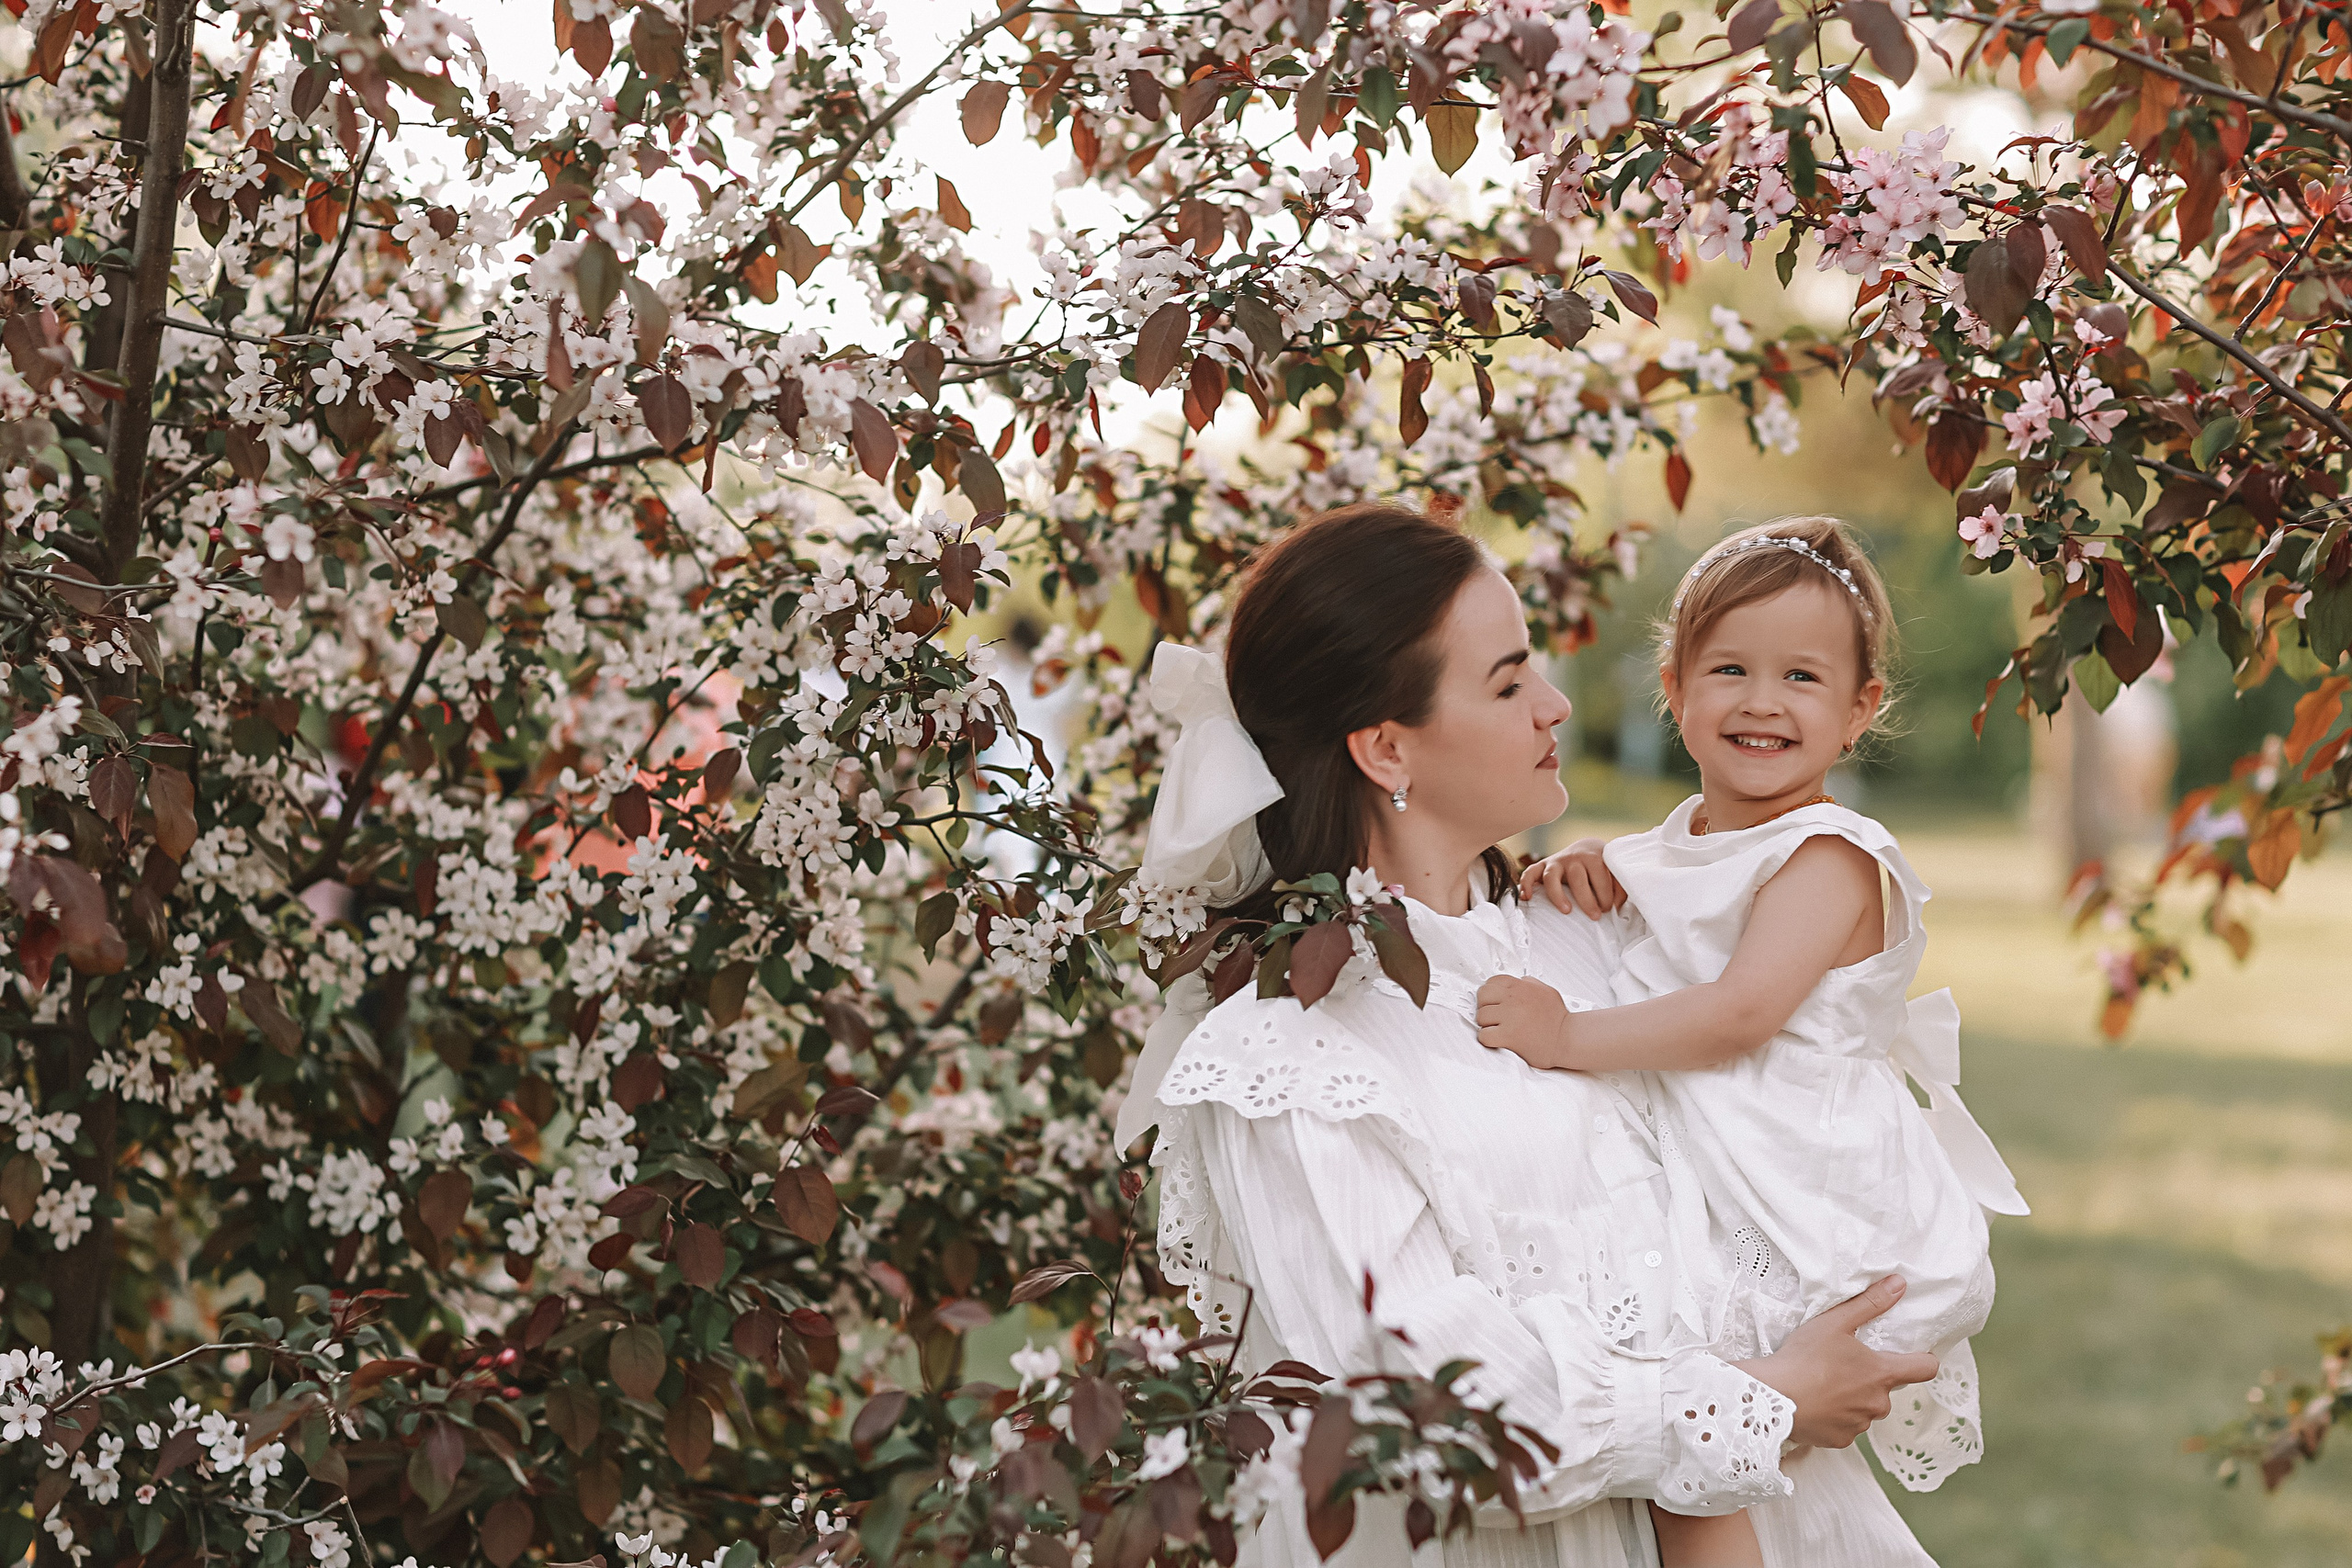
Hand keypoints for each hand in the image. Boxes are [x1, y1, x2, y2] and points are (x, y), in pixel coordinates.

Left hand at [1475, 975, 1575, 1069]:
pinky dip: (1488, 1039)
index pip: (1492, 981)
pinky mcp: (1508, 1036)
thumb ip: (1530, 984)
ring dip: (1486, 1024)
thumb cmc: (1559, 1019)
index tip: (1495, 1002)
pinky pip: (1484, 1035)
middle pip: (1482, 996)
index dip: (1490, 993)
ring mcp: (1510, 1017)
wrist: (1568, 1039)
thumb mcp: (1547, 992)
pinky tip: (1498, 1040)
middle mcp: (1513, 999)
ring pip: (1481, 1016)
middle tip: (1494, 1016)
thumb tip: (1521, 981)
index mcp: (1521, 987)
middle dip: (1485, 1006)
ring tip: (1498, 1029)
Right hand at [1518, 836, 1625, 917]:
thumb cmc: (1602, 867)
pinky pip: (1530, 873)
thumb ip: (1619, 887)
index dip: (1606, 896)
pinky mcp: (1543, 865)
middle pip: (1578, 878)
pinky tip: (1526, 898)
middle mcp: (1574, 857)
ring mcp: (1556, 861)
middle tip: (1595, 916)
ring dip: (1557, 894)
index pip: (1600, 878)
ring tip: (1566, 911)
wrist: (1586, 848)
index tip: (1609, 909)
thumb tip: (1616, 906)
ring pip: (1551, 876)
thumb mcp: (1614, 872)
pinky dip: (1525, 884)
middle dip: (1587, 900)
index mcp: (1594, 857)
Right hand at [1736, 1275, 1940, 1448]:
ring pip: (1865, 1409)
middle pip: (1887, 1389)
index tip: (1912, 1355)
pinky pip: (1846, 1427)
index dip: (1923, 1359)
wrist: (1773, 1398)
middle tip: (1841, 1365)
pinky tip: (1815, 1404)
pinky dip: (1835, 1417)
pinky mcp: (1840, 1440)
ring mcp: (1860, 1425)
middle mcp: (1878, 1403)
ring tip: (1822, 1384)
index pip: (1925, 1368)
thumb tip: (1899, 1284)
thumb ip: (1870, 1303)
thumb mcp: (1835, 1322)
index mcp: (1882, 1373)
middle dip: (1870, 1378)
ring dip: (1852, 1399)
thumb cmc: (1804, 1358)